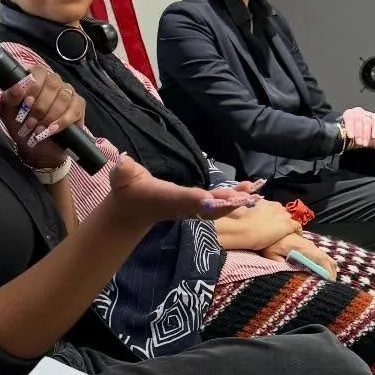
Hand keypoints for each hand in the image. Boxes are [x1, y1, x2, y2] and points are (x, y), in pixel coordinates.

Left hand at [0, 61, 88, 171]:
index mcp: (35, 77)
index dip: (33, 88)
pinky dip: (61, 122)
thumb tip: (18, 87)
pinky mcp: (78, 106)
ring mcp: (68, 92)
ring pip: (63, 98)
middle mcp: (53, 81)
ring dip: (49, 117)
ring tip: (38, 129)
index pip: (39, 72)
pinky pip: (73, 110)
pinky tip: (51, 130)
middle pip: (52, 85)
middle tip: (30, 123)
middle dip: (40, 107)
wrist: (36, 147)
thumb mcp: (8, 112)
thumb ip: (9, 97)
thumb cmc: (21, 125)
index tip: (26, 104)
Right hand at [105, 155, 257, 229]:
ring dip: (235, 200)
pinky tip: (249, 191)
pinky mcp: (198, 207)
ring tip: (253, 191)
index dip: (195, 199)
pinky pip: (219, 206)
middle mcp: (182, 206)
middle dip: (225, 201)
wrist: (132, 212)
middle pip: (207, 207)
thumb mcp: (122, 177)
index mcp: (166, 198)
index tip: (208, 199)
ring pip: (217, 208)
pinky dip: (235, 199)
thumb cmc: (127, 191)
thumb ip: (124, 171)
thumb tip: (123, 162)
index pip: (182, 198)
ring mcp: (191, 209)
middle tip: (245, 195)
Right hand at [211, 200, 299, 253]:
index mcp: (265, 203)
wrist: (244, 231)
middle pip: (284, 212)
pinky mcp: (288, 225)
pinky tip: (296, 237)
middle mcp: (276, 206)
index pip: (275, 208)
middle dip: (282, 219)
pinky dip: (297, 232)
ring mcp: (283, 216)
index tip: (271, 222)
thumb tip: (249, 212)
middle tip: (278, 229)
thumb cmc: (241, 223)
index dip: (274, 215)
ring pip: (291, 219)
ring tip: (286, 234)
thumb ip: (250, 211)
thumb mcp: (245, 212)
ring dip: (288, 225)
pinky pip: (297, 227)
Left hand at [263, 236, 337, 279]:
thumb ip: (283, 265)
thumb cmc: (269, 243)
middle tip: (331, 286)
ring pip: (325, 257)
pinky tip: (322, 273)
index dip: (328, 271)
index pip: (322, 260)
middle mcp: (309, 246)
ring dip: (329, 269)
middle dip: (331, 273)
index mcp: (303, 248)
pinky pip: (320, 256)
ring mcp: (309, 245)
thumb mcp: (273, 256)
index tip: (330, 283)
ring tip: (328, 282)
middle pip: (327, 259)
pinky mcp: (307, 246)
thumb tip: (294, 275)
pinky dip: (324, 264)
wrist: (268, 229)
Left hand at [339, 106, 374, 146]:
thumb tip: (344, 142)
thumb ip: (346, 137)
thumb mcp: (348, 137)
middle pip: (358, 119)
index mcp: (348, 114)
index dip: (350, 128)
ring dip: (366, 134)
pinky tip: (374, 137)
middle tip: (359, 142)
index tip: (351, 136)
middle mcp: (357, 111)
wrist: (364, 136)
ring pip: (367, 121)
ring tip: (365, 143)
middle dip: (359, 133)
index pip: (349, 118)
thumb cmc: (353, 136)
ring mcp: (366, 113)